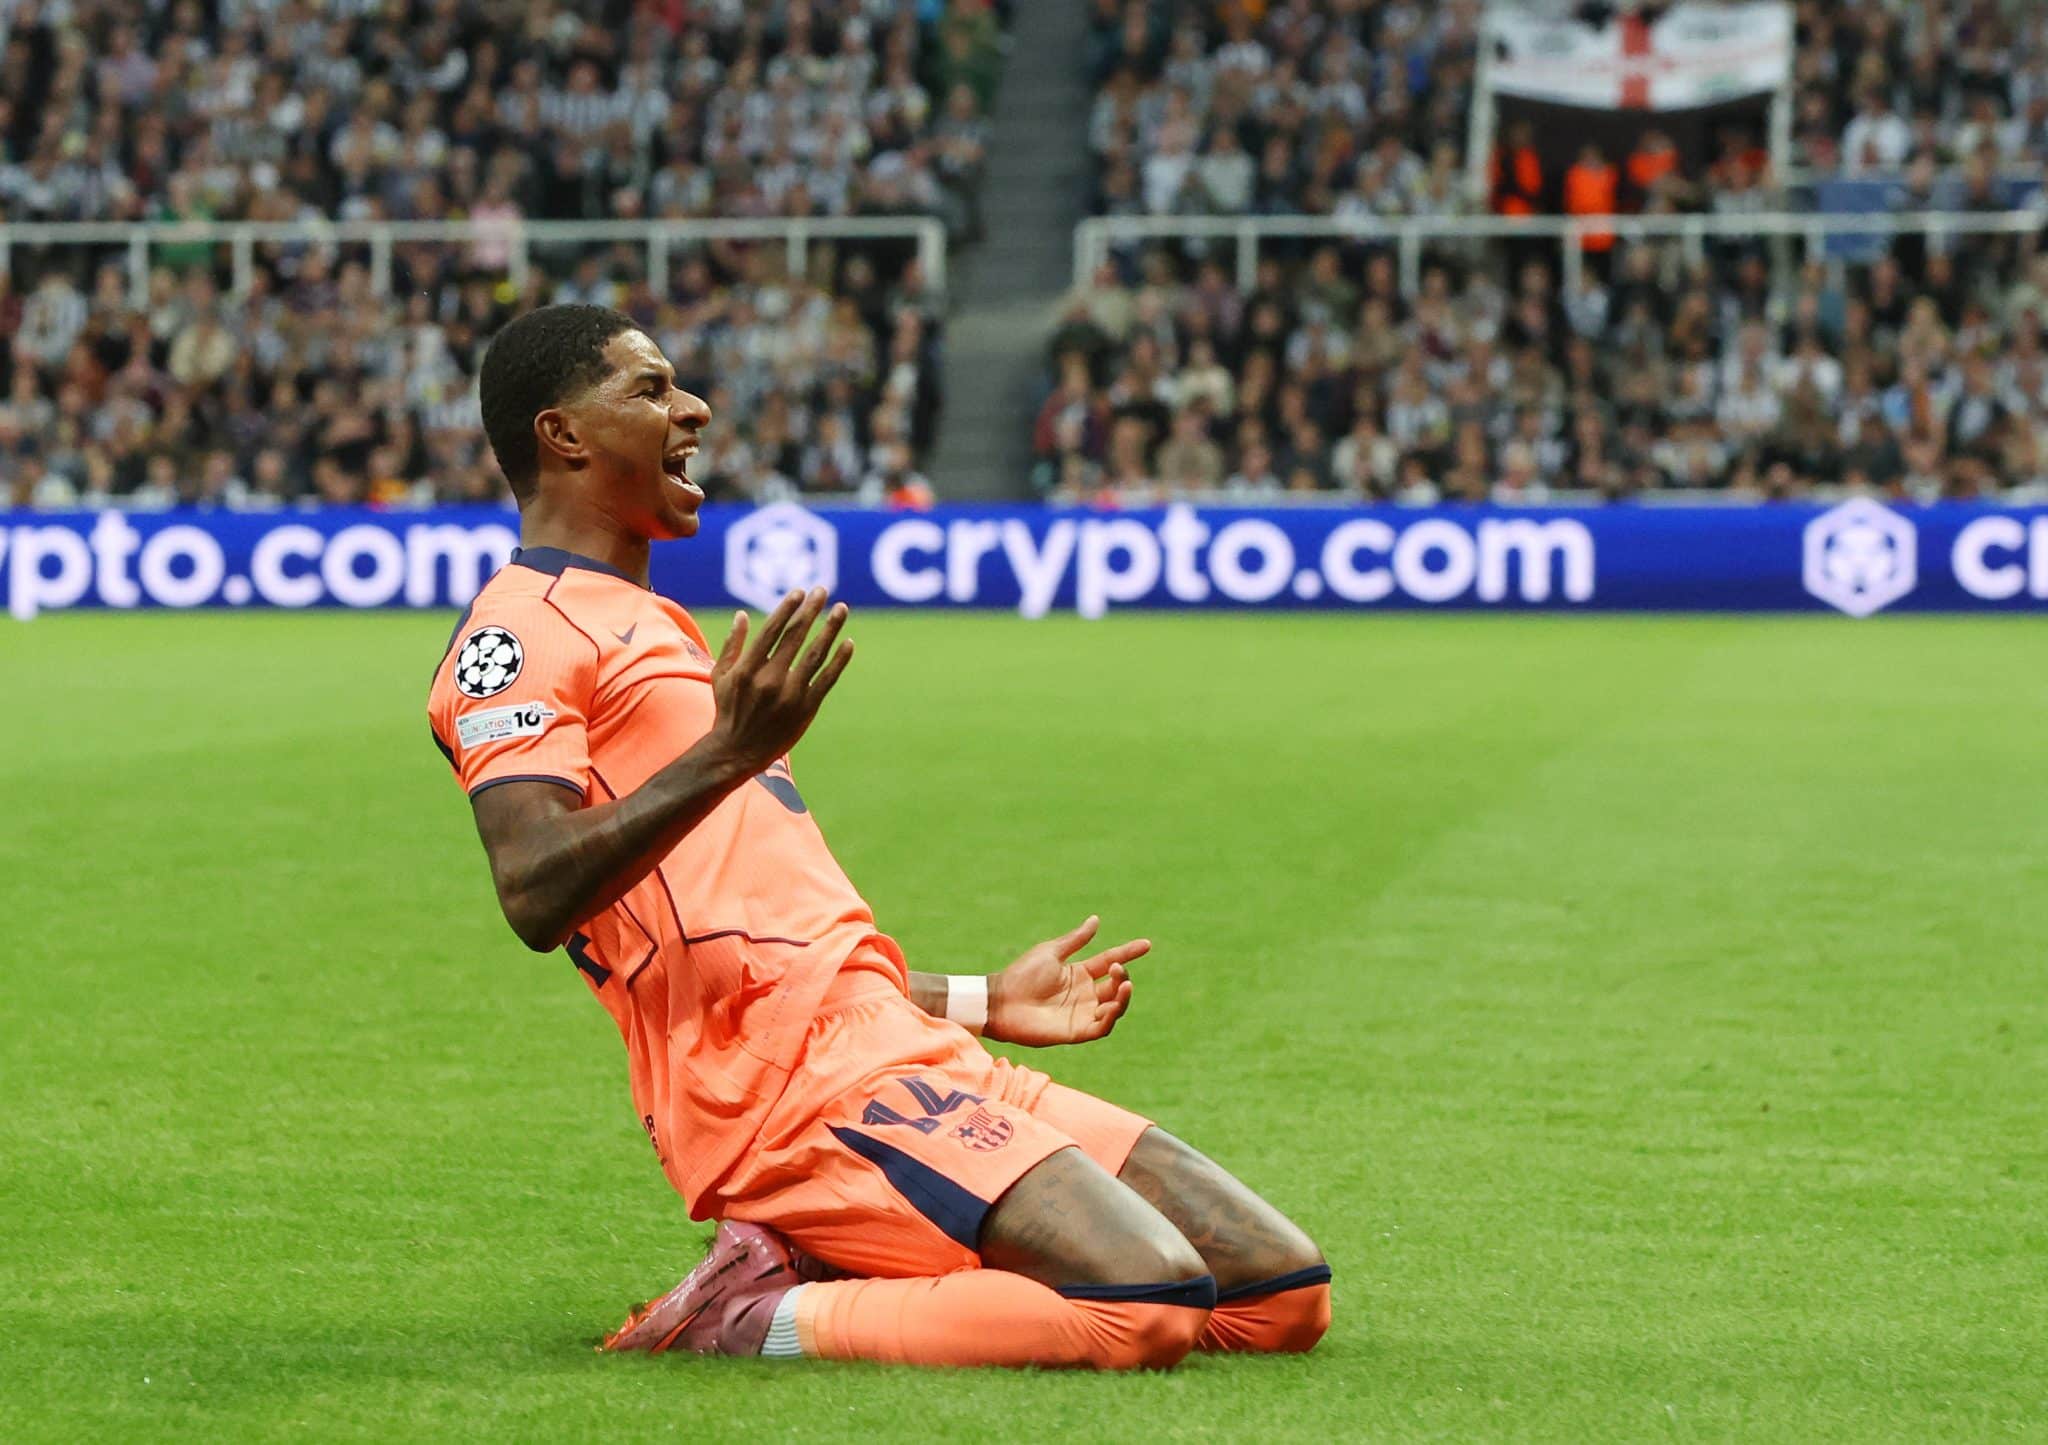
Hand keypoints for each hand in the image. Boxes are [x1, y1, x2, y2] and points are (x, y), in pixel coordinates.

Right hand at [708, 587, 852, 774]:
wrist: (737, 751)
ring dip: (830, 630)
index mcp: (748, 669)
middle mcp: (770, 679)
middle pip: (796, 637)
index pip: (772, 631)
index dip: (788, 609)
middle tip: (823, 590)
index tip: (800, 591)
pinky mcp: (806, 708)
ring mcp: (790, 694)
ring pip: (815, 655)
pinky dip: (839, 661)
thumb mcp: (721, 676)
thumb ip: (732, 645)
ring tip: (842, 609)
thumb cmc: (728, 710)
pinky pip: (826, 679)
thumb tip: (743, 615)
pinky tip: (848, 643)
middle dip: (811, 611)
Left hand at [986, 916, 1146, 1047]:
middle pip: (1115, 986)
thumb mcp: (1051, 952)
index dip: (1129, 953)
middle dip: (1122, 976)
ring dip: (1122, 998)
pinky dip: (1111, 1018)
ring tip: (1122, 985)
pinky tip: (1111, 1006)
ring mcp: (1082, 1013)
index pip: (1110, 961)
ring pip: (1114, 1008)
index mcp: (1080, 973)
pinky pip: (1102, 1028)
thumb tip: (1096, 920)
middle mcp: (1085, 994)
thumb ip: (1076, 940)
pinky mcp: (1076, 1032)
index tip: (1147, 944)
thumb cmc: (1021, 975)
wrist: (1001, 1002)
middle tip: (1117, 968)